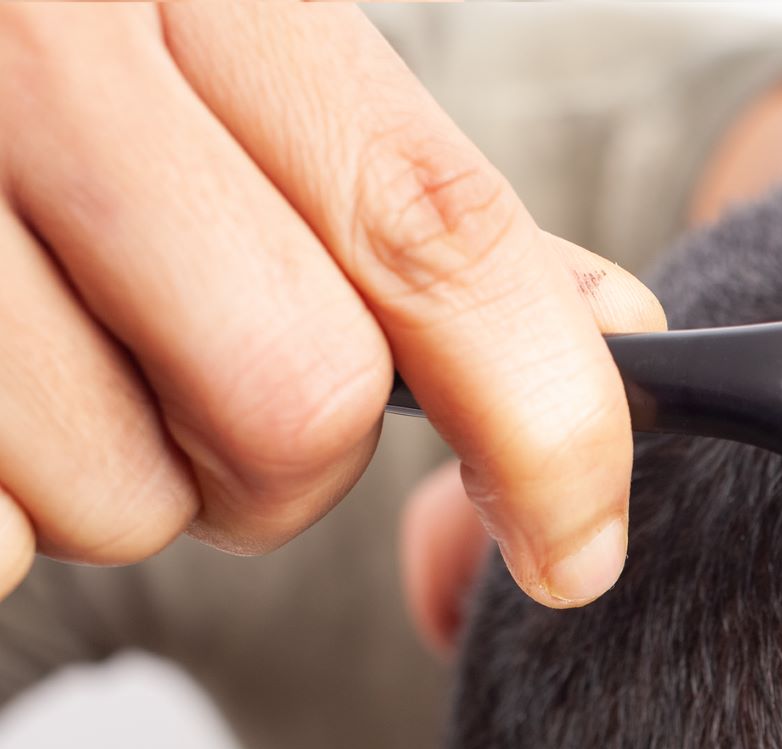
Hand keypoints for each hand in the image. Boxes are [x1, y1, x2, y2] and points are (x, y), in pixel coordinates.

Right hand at [0, 4, 662, 606]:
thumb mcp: (211, 43)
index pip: (432, 228)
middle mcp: (33, 51)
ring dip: (122, 483)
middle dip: (284, 463)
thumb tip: (600, 324)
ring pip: (126, 499)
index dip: (547, 417)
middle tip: (206, 395)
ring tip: (44, 359)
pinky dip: (2, 512)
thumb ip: (395, 189)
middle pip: (295, 402)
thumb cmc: (20, 43)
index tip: (577, 544)